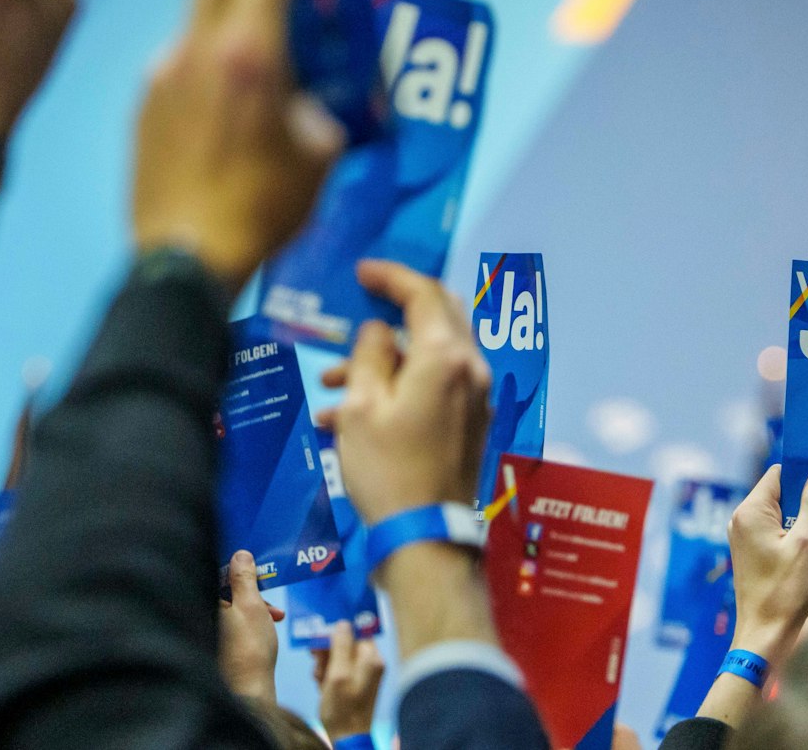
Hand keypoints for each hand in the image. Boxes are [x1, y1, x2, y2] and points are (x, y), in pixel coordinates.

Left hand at [131, 0, 343, 287]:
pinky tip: (223, 74)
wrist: (182, 258)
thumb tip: (311, 92)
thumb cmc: (264, 210)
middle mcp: (201, 46)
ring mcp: (165, 69)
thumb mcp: (319, 154)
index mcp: (251, 53)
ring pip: (198, 6)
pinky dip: (207, 44)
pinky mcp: (144, 98)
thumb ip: (317, 105)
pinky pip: (182, 55)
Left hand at [217, 550, 282, 705]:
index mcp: (202, 603)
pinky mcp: (212, 646)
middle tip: (270, 599)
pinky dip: (246, 623)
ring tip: (275, 617)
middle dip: (251, 592)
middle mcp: (198, 616)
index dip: (236, 569)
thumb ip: (244, 577)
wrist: (248, 690)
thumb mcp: (252, 605)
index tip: (254, 568)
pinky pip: (229, 625)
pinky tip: (263, 630)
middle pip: (223, 593)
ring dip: (253, 608)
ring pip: (229, 609)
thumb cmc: (250, 648)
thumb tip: (240, 555)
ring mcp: (204, 632)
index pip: (214, 574)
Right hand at [311, 620, 383, 740]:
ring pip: (340, 657)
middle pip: (347, 644)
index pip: (357, 631)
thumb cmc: (343, 708)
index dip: (339, 629)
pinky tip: (318, 681)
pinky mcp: (353, 686)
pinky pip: (339, 671)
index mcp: (372, 658)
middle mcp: (370, 664)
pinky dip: (327, 674)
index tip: (322, 630)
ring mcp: (362, 676)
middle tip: (314, 655)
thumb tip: (342, 623)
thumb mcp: (338, 675)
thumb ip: (341, 647)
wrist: (347, 739)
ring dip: (325, 662)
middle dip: (329, 648)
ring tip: (317, 673)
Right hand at [328, 260, 491, 527]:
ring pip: (431, 354)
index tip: (362, 272)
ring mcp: (477, 396)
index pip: (423, 293)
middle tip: (360, 309)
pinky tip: (351, 416)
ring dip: (384, 359)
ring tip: (330, 384)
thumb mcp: (361, 407)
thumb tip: (378, 331)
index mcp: (445, 356)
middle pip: (438, 316)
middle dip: (395, 310)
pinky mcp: (472, 421)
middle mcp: (471, 368)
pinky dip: (400, 385)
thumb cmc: (387, 470)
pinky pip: (436, 385)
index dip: (391, 276)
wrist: (426, 536)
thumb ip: (368, 355)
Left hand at [727, 463, 807, 666]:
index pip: (778, 475)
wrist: (765, 636)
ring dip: (804, 518)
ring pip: (780, 514)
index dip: (804, 473)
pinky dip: (795, 533)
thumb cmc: (786, 591)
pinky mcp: (751, 554)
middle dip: (807, 497)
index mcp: (750, 512)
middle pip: (780, 493)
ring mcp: (744, 538)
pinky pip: (775, 531)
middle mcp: (741, 520)